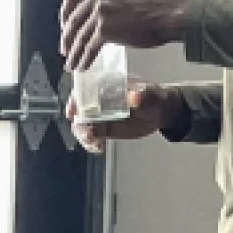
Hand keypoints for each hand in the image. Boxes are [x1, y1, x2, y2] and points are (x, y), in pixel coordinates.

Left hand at [60, 0, 187, 70]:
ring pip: (80, 36)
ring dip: (74, 53)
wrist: (167, 14)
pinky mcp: (105, 29)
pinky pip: (89, 47)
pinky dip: (84, 59)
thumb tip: (96, 10)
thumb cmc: (154, 5)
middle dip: (67, 38)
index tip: (64, 26)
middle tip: (65, 50)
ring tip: (71, 64)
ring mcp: (100, 11)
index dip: (65, 14)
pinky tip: (82, 66)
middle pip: (73, 19)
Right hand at [69, 81, 185, 153]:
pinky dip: (91, 143)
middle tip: (87, 134)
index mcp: (104, 84)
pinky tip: (99, 148)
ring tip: (95, 143)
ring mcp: (98, 115)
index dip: (74, 100)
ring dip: (83, 135)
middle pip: (78, 110)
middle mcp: (97, 100)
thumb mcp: (148, 94)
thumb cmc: (152, 96)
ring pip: (82, 125)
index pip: (83, 89)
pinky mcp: (102, 129)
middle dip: (78, 123)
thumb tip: (133, 97)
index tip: (72, 112)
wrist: (160, 112)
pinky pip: (91, 136)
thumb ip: (141, 95)